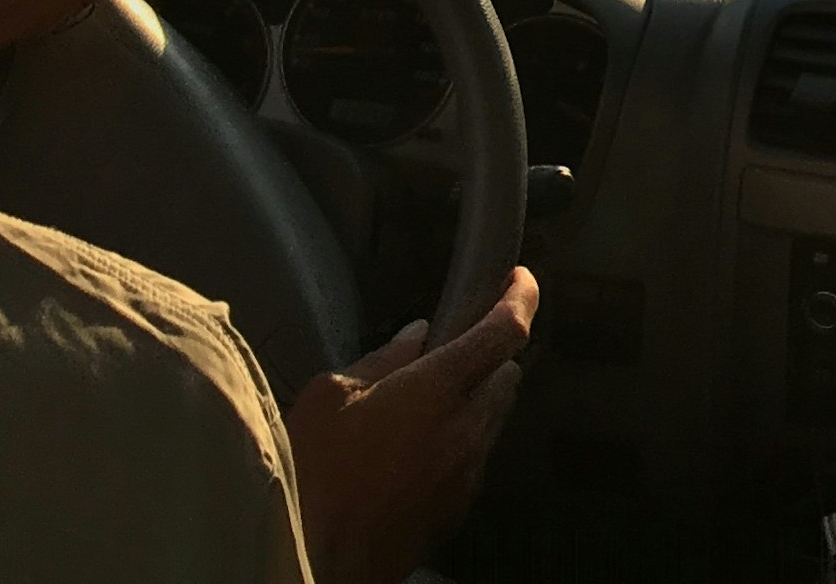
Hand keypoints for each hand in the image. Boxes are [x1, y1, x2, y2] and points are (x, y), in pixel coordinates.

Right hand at [287, 270, 539, 583]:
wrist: (317, 562)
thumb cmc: (314, 475)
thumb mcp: (329, 397)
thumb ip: (382, 360)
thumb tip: (418, 338)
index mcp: (438, 390)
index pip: (505, 331)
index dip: (521, 297)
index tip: (519, 279)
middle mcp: (467, 429)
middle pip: (508, 375)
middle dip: (491, 354)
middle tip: (454, 347)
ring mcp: (467, 474)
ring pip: (494, 418)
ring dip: (476, 398)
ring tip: (429, 400)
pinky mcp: (458, 508)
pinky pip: (475, 457)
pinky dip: (461, 439)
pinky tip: (418, 446)